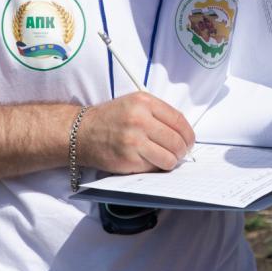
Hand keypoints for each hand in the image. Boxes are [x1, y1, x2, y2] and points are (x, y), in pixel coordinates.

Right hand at [78, 92, 194, 173]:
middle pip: (177, 141)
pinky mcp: (128, 160)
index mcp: (144, 102)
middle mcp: (140, 120)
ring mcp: (134, 141)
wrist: (81, 132)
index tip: (189, 141)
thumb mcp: (135, 103)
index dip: (189, 134)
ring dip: (171, 161)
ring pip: (170, 158)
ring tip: (165, 158)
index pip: (179, 120)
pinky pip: (154, 168)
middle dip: (182, 150)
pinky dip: (155, 167)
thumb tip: (184, 132)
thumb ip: (159, 113)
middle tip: (179, 153)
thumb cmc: (111, 118)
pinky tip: (149, 161)